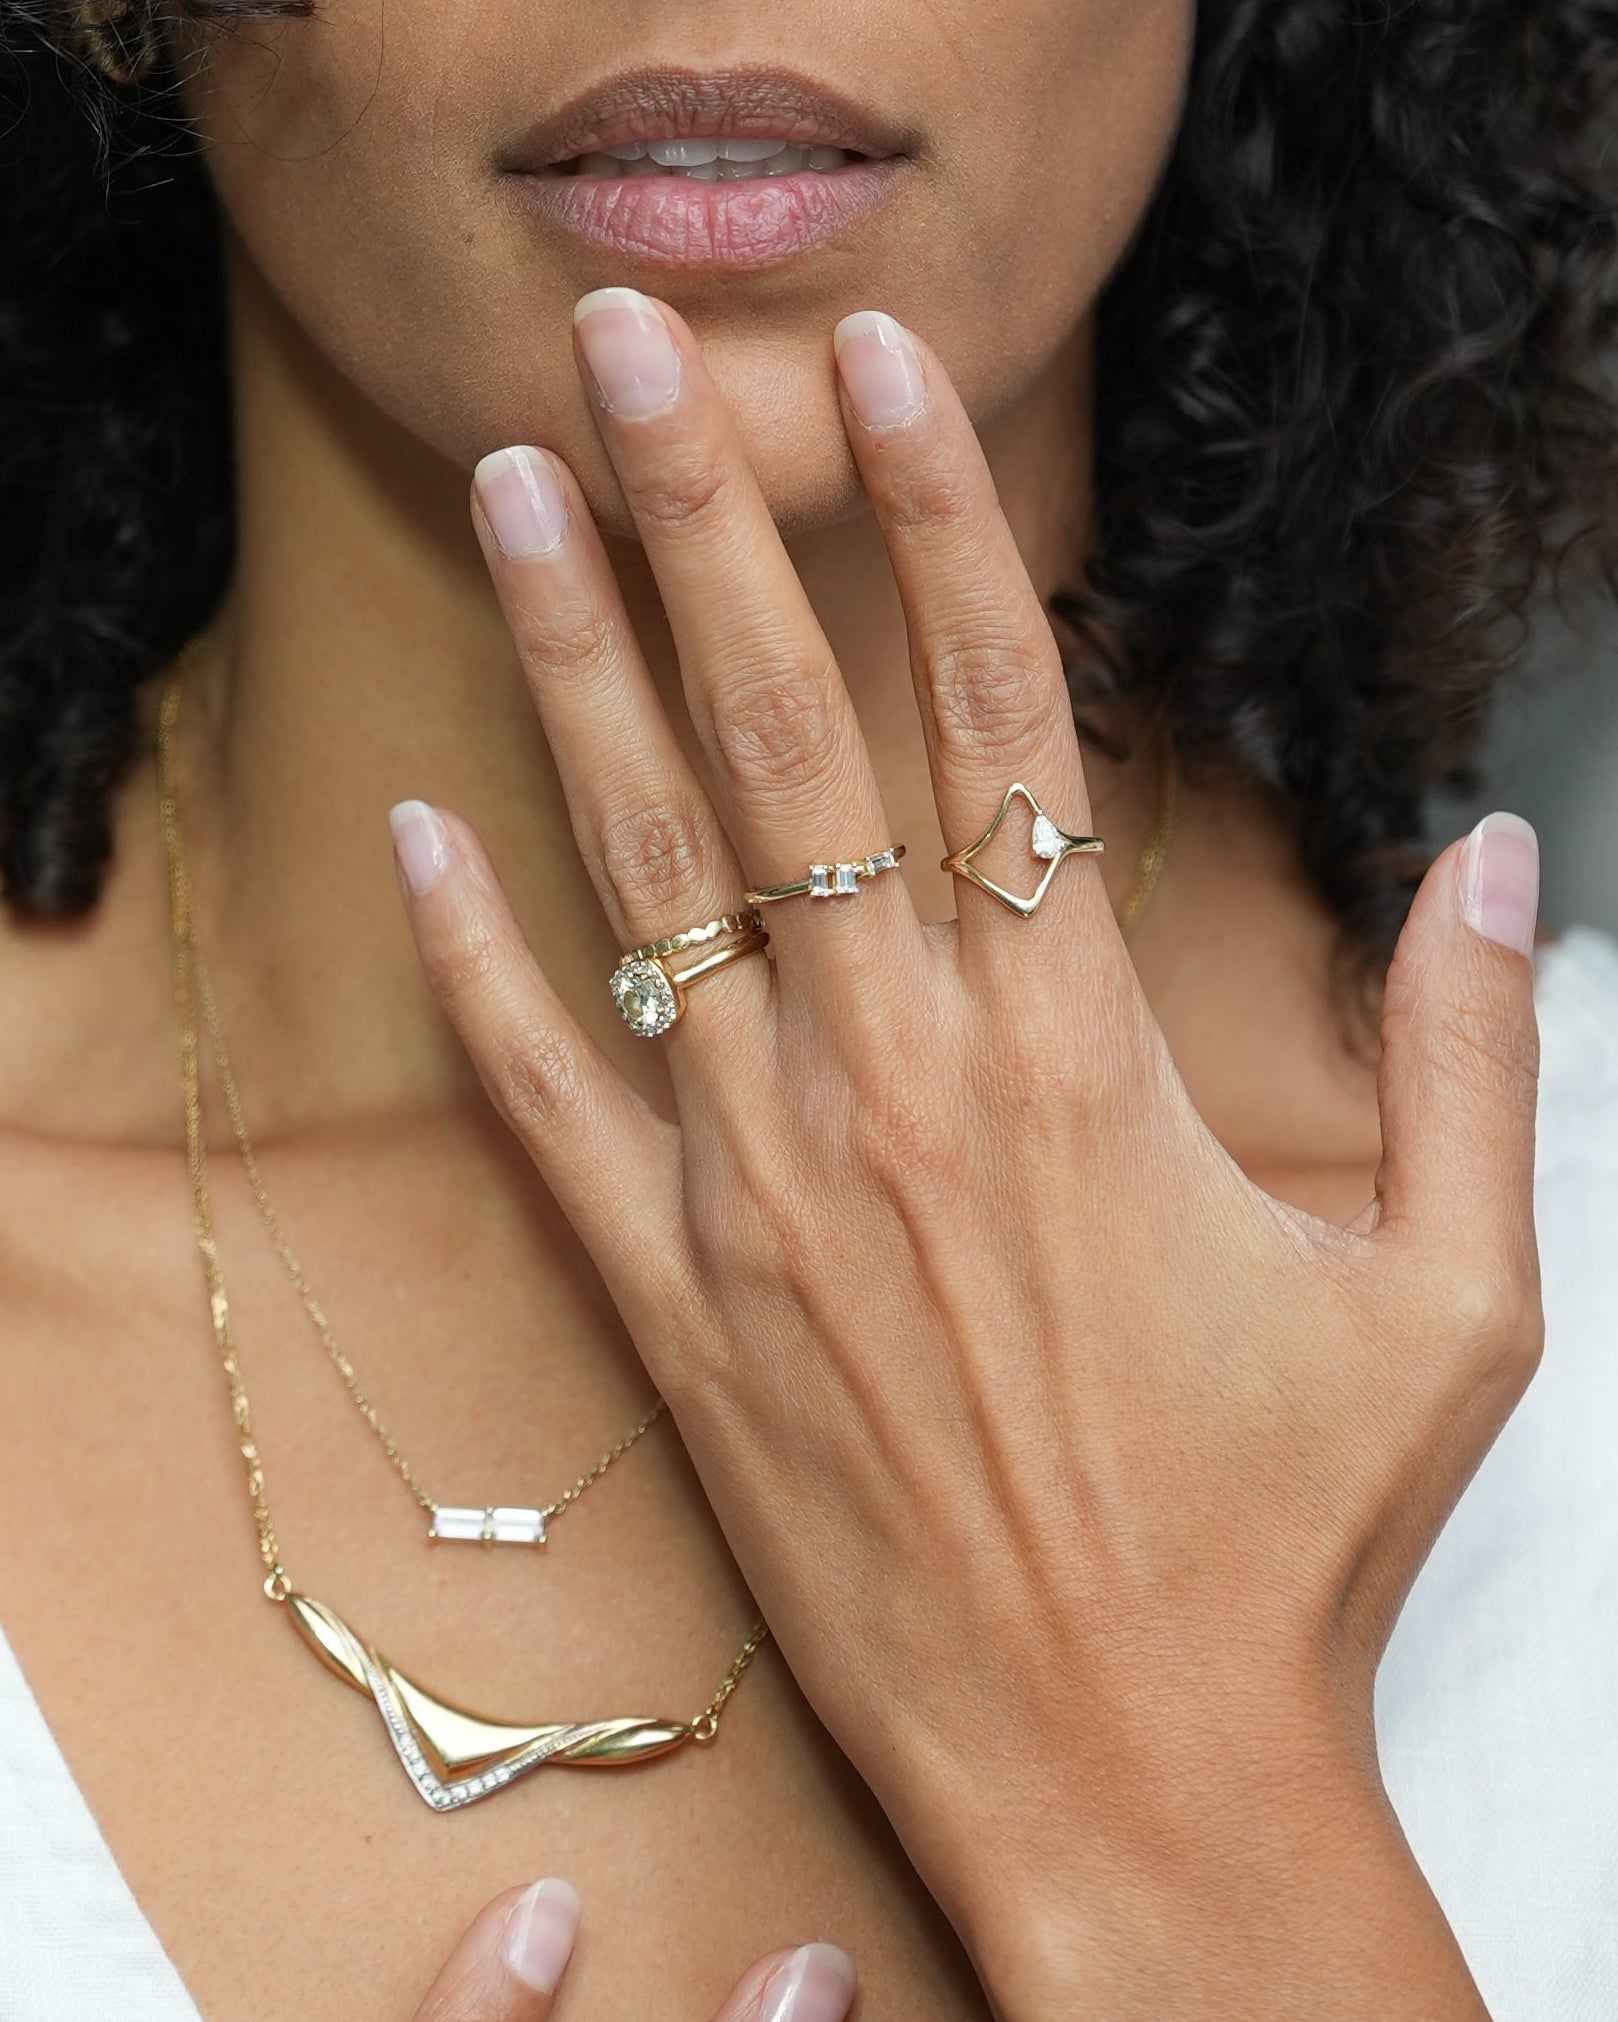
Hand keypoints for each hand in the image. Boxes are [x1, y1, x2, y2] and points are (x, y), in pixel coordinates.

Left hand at [391, 289, 1542, 2017]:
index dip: (943, 521)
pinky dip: (475, 960)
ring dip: (573, 665)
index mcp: (1078, 1063)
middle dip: (704, 514)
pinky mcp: (672, 1306)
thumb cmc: (1276, 1545)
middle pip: (784, 735)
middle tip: (631, 347)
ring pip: (648, 874)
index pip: (996, 719)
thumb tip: (1483, 855)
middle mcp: (896, 1088)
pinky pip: (544, 1098)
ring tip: (509, 494)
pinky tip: (421, 828)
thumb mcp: (1449, 1300)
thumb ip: (1465, 1058)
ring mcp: (759, 1193)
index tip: (888, 372)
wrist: (1121, 1772)